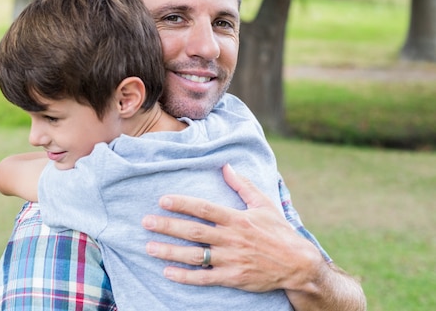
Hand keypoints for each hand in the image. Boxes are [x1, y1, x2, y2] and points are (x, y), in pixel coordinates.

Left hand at [141, 164, 322, 291]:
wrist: (299, 265)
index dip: (183, 204)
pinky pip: (204, 278)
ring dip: (170, 252)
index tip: (163, 200)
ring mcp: (231, 260)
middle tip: (146, 222)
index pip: (205, 209)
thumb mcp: (264, 204)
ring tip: (149, 247)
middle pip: (194, 231)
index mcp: (237, 219)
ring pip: (195, 255)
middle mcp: (232, 239)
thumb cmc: (279, 232)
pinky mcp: (233, 278)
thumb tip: (226, 166)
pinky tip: (167, 272)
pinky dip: (185, 276)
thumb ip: (243, 185)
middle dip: (168, 226)